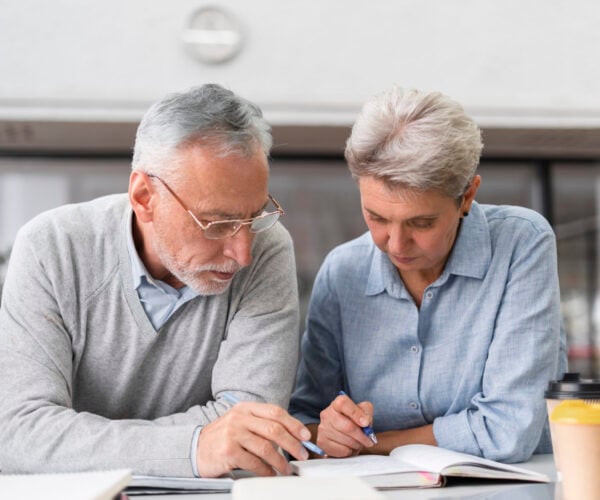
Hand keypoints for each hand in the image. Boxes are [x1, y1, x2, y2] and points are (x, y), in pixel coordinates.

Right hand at [196, 401, 310, 476]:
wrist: (195, 448)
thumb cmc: (223, 437)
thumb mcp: (241, 423)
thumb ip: (262, 425)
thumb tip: (292, 437)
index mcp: (246, 408)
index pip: (275, 412)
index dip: (293, 424)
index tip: (305, 436)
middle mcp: (240, 418)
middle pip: (274, 429)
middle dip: (292, 443)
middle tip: (302, 454)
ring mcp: (233, 434)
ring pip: (266, 447)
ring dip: (281, 461)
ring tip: (287, 469)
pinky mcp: (228, 451)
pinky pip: (254, 462)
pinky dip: (266, 470)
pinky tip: (270, 474)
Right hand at [316, 393, 374, 456]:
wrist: (343, 432)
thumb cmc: (355, 420)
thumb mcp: (363, 411)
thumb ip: (367, 412)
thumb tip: (365, 422)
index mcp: (337, 404)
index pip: (344, 404)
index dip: (356, 414)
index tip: (366, 424)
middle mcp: (327, 414)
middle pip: (347, 426)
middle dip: (361, 436)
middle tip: (369, 441)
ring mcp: (323, 428)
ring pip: (345, 440)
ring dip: (356, 444)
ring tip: (358, 443)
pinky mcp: (322, 442)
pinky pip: (341, 450)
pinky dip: (349, 451)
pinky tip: (349, 447)